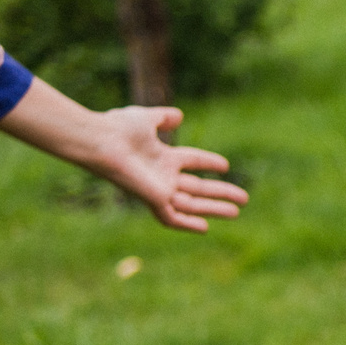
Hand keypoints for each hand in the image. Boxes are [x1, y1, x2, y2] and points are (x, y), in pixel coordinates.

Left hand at [79, 105, 248, 233]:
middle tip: (244, 199)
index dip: (208, 163)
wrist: (101, 141)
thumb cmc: (118, 128)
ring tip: (237, 212)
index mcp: (161, 157)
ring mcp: (158, 189)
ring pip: (191, 204)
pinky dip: (187, 224)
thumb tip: (178, 116)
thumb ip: (162, 117)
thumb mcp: (145, 118)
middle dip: (220, 193)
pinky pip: (171, 217)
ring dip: (214, 208)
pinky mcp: (152, 199)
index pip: (191, 161)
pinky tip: (205, 228)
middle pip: (197, 188)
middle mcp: (162, 176)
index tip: (225, 166)